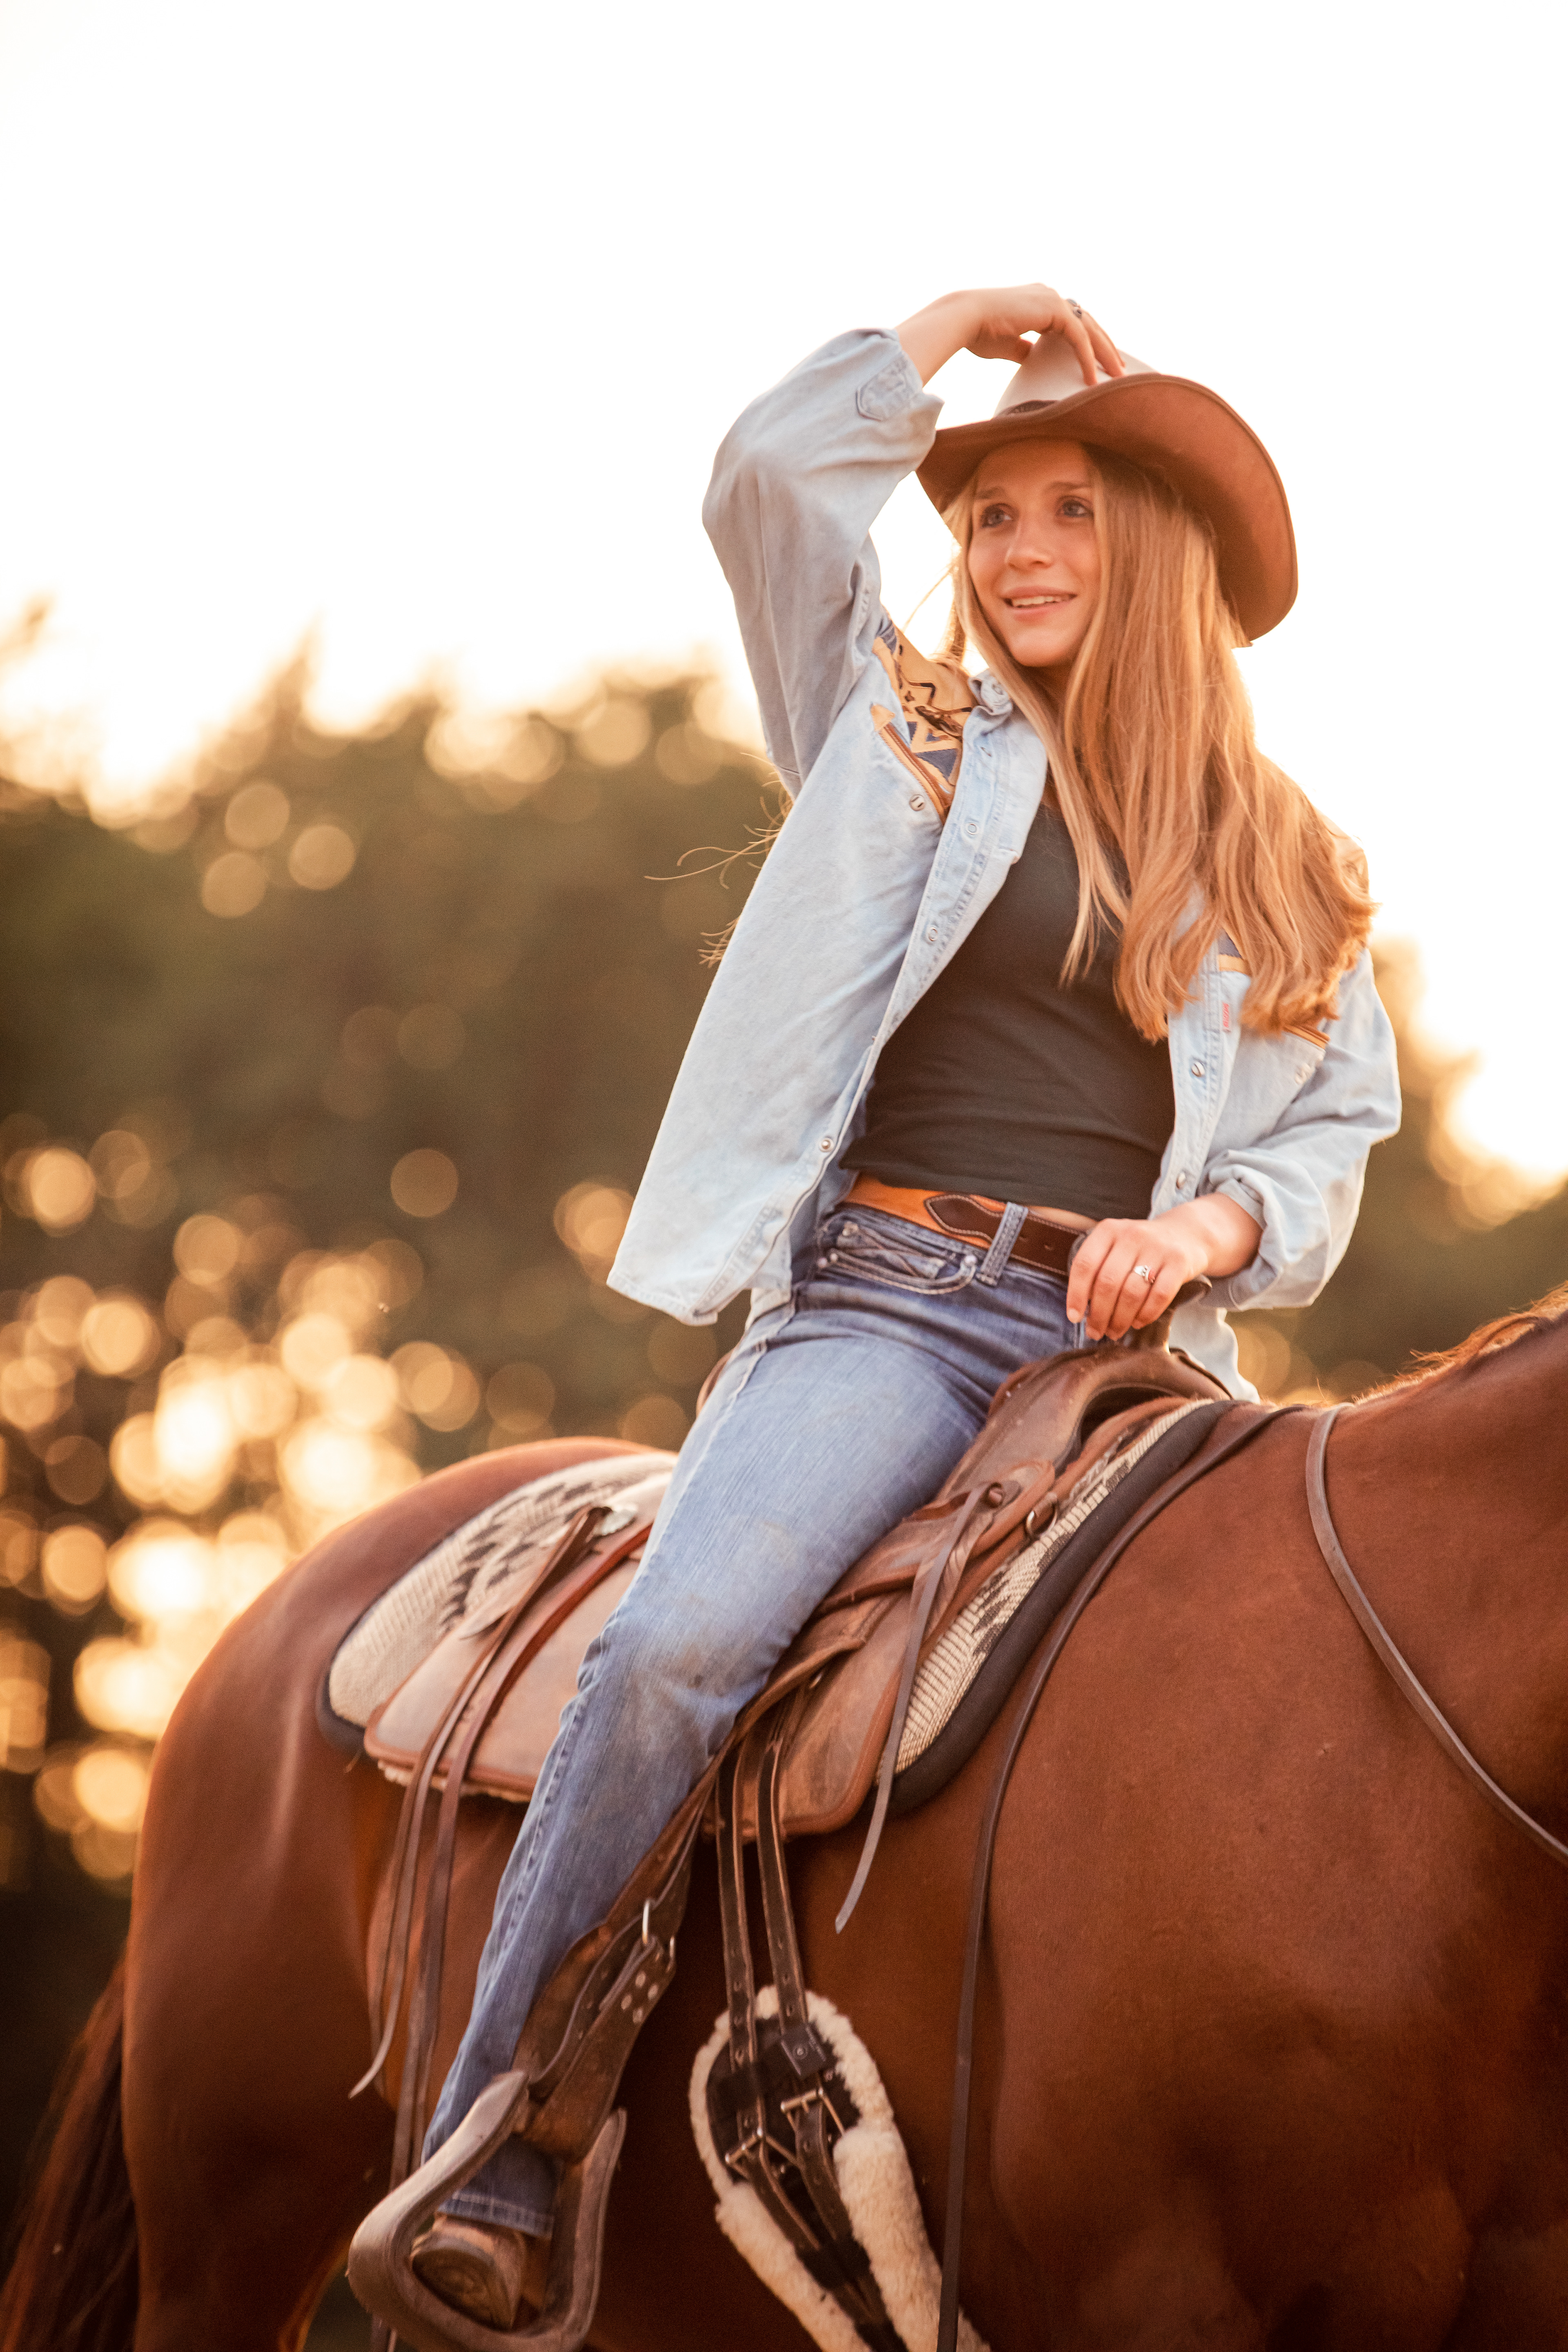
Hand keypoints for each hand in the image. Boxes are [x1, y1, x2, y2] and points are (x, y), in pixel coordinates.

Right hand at [897, 285, 1124, 389]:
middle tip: (1119, 368)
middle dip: (1105, 346)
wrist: (965, 319)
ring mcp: (1053, 299)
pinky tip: (1092, 378)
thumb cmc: (979, 333)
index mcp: (1039, 301)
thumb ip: (1024, 349)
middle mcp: (1049, 295)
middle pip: (1087, 322)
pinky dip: (1088, 357)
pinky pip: (1079, 336)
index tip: (1099, 362)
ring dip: (1105, 352)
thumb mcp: (1008, 345)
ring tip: (1117, 376)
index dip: (1088, 342)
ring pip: (1089, 328)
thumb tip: (1032, 358)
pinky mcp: (1053, 309)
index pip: (1072, 321)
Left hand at [1066, 1195, 1261, 1342]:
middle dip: (1099, 1315)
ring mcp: (1157, 1248)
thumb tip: (1081, 1310)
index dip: (1076, 1295)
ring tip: (1115, 1331)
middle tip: (1096, 1332)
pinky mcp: (1179, 1262)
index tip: (1074, 1317)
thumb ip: (1098, 1270)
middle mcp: (1132, 1235)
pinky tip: (1138, 1322)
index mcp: (1109, 1230)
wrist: (1187, 1234)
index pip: (1084, 1265)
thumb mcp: (1116, 1247)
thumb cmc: (1142, 1248)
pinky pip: (1159, 1297)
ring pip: (1132, 1293)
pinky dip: (1146, 1315)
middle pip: (1107, 1284)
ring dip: (1120, 1320)